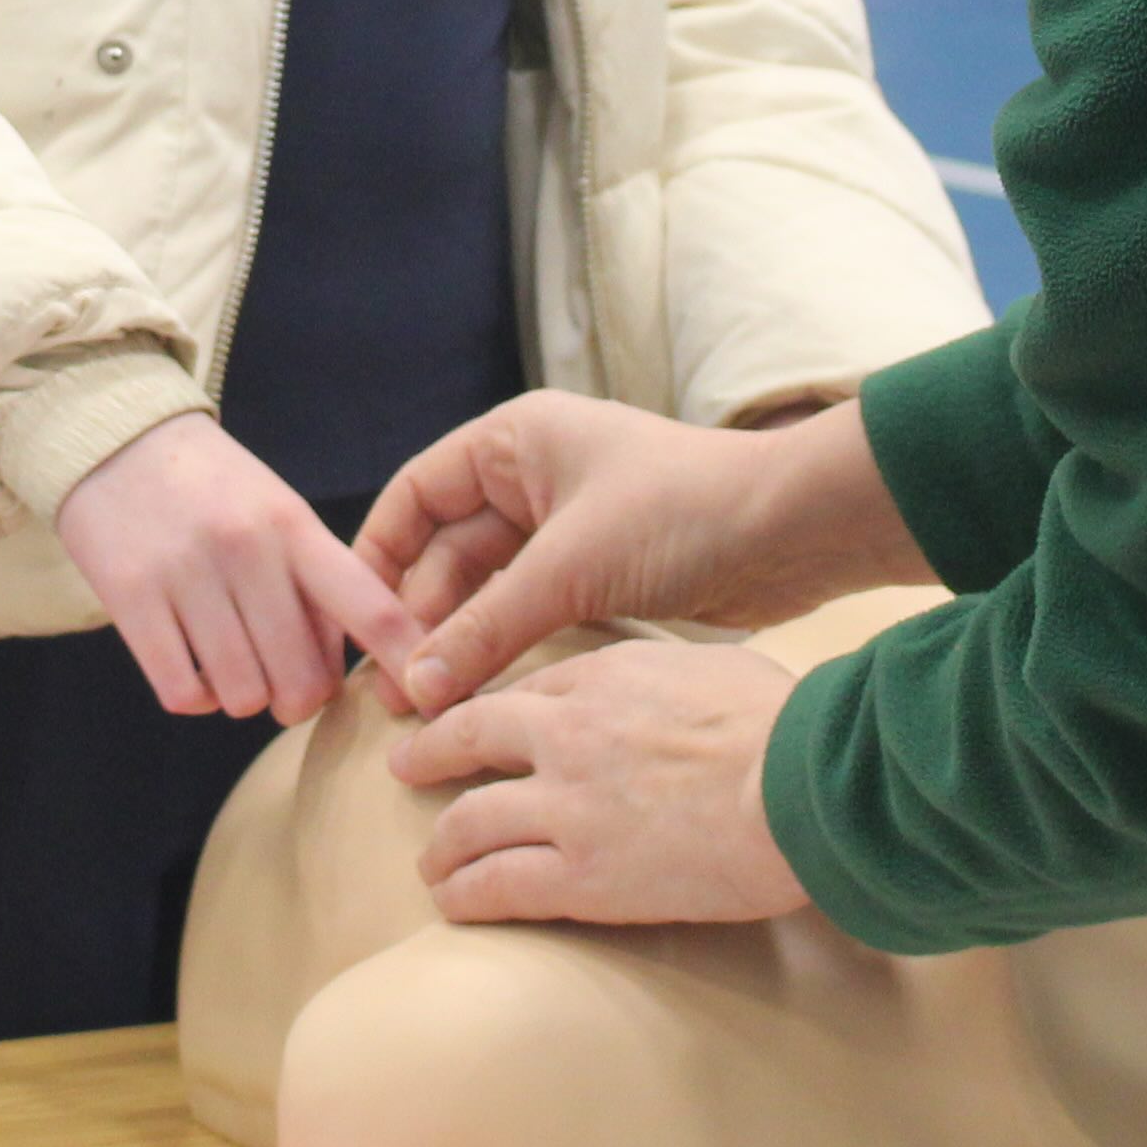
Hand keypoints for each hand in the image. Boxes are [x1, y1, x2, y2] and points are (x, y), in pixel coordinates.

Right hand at [50, 415, 426, 724]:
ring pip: (242, 696)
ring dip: (242, 696)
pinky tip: (191, 666)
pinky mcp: (130, 596)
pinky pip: (182, 692)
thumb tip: (346, 669)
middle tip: (286, 684)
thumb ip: (317, 583)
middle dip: (300, 699)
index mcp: (294, 526)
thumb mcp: (278, 512)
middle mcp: (246, 548)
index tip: (428, 699)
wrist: (114, 438)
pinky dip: (194, 695)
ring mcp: (186, 573)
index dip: (404, 659)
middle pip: (302, 679)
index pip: (367, 606)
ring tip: (231, 663)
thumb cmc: (212, 488)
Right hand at [358, 389, 930, 712]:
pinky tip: (477, 694)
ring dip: (458, 640)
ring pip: (487, 588)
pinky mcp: (599, 574)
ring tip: (421, 704)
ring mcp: (566, 528)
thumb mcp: (570, 566)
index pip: (417, 495)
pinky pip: (529, 611)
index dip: (379, 556)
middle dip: (418, 615)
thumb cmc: (682, 513)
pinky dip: (503, 647)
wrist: (795, 530)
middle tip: (389, 689)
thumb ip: (487, 627)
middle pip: (446, 549)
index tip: (352, 622)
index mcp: (517, 442)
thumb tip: (414, 689)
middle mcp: (533, 478)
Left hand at [394, 640, 810, 925]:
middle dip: (431, 755)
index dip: (490, 711)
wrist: (804, 787)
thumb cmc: (787, 725)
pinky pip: (497, 886)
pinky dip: (464, 896)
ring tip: (433, 863)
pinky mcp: (581, 876)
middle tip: (409, 768)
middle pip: (470, 737)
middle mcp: (567, 734)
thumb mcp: (718, 667)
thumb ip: (673, 681)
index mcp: (605, 676)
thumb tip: (685, 693)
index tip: (475, 725)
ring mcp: (567, 806)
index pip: (526, 692)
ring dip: (442, 846)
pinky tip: (452, 905)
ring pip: (469, 822)